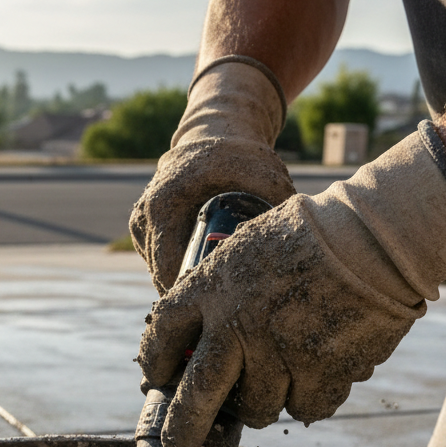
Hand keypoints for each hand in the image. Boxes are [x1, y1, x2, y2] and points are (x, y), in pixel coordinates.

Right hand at [130, 59, 295, 293]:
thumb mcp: (264, 173)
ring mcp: (140, 223)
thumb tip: (304, 246)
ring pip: (159, 270)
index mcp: (164, 204)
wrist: (213, 132)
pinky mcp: (143, 228)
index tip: (220, 309)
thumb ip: (279, 205)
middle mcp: (144, 216)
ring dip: (184, 286)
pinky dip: (179, 271)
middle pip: (161, 274)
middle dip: (189, 295)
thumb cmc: (238, 153)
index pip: (168, 267)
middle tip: (222, 314)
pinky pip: (159, 260)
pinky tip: (205, 281)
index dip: (192, 294)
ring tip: (217, 300)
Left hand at [139, 124, 445, 446]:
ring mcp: (280, 352)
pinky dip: (307, 401)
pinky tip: (314, 378)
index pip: (163, 335)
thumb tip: (202, 332)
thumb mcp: (248, 245)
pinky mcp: (322, 371)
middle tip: (179, 446)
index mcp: (213, 288)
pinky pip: (305, 409)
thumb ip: (221, 288)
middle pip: (196, 397)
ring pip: (257, 409)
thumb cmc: (312, 234)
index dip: (156, 361)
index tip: (158, 378)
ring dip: (262, 404)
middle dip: (184, 429)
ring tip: (274, 384)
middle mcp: (238, 325)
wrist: (376, 235)